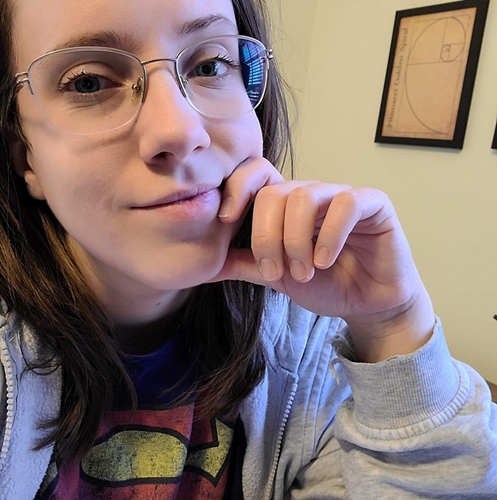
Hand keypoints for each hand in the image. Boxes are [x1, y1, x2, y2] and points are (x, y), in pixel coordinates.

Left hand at [212, 158, 434, 361]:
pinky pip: (345, 204)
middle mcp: (311, 193)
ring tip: (305, 272)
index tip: (225, 220)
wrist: (368, 304)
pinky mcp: (372, 203)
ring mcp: (341, 194)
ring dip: (297, 242)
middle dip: (267, 237)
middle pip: (274, 193)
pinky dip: (329, 235)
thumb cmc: (325, 284)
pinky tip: (325, 261)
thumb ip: (245, 264)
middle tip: (276, 272)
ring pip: (304, 197)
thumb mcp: (277, 276)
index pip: (256, 175)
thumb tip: (205, 263)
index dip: (237, 189)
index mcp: (286, 205)